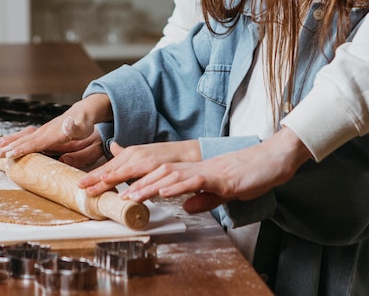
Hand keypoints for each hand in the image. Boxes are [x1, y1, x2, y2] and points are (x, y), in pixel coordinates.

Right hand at [0, 95, 111, 161]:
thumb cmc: (82, 124)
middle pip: (25, 140)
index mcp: (53, 133)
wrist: (81, 114)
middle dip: (10, 147)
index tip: (10, 154)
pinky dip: (11, 139)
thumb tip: (68, 123)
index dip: (23, 148)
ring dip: (7, 142)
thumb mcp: (82, 126)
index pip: (36, 142)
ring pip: (21, 137)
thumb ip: (74, 126)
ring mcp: (41, 131)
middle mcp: (44, 131)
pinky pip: (23, 136)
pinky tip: (1, 143)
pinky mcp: (40, 133)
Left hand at [78, 140, 200, 194]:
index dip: (96, 176)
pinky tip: (140, 193)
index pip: (112, 167)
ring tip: (107, 190)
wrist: (197, 154)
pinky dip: (149, 185)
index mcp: (135, 155)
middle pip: (120, 169)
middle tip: (85, 188)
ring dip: (121, 182)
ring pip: (138, 174)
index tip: (81, 184)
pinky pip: (159, 179)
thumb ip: (130, 156)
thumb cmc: (169, 158)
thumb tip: (114, 148)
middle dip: (102, 179)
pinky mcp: (173, 170)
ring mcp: (157, 162)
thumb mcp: (146, 155)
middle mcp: (143, 156)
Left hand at [122, 127, 311, 212]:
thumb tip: (186, 206)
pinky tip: (162, 189)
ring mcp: (204, 170)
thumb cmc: (247, 176)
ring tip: (126, 194)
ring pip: (169, 175)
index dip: (129, 178)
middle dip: (124, 179)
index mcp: (189, 171)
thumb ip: (201, 197)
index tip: (106, 186)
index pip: (153, 173)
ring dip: (146, 185)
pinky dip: (177, 185)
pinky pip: (194, 180)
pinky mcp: (219, 177)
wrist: (271, 162)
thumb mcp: (219, 191)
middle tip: (98, 186)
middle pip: (153, 171)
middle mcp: (192, 167)